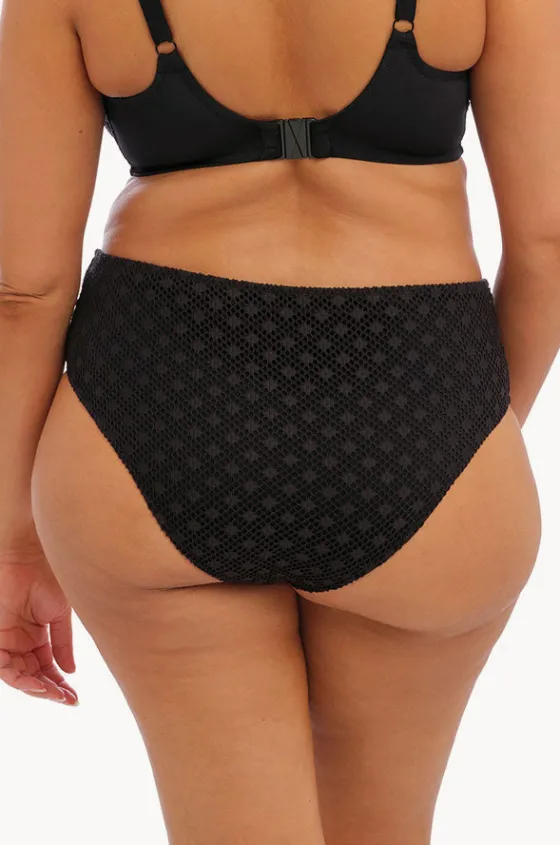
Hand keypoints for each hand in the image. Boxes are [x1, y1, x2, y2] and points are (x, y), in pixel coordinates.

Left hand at [0, 524, 77, 705]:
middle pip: (33, 675)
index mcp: (38, 636)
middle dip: (50, 691)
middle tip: (67, 700)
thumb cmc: (49, 577)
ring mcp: (8, 640)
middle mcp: (22, 641)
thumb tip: (69, 671)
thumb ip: (62, 645)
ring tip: (54, 695)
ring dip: (36, 688)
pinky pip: (4, 667)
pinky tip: (39, 684)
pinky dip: (20, 679)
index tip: (75, 698)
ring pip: (18, 675)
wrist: (32, 556)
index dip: (60, 685)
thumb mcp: (61, 616)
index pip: (47, 668)